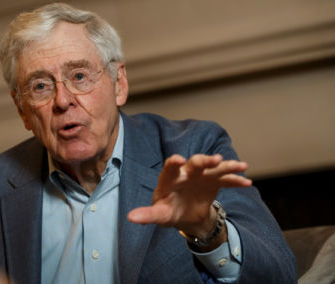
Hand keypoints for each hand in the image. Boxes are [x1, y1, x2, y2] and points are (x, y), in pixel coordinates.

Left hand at [127, 154, 251, 241]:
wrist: (186, 214)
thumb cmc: (168, 210)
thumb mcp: (159, 214)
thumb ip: (147, 215)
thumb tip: (130, 218)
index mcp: (169, 179)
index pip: (170, 168)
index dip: (174, 164)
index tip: (178, 160)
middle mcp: (186, 173)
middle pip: (195, 163)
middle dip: (205, 160)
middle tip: (215, 159)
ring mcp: (201, 175)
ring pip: (215, 167)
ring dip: (227, 166)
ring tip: (241, 166)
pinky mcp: (214, 181)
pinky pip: (226, 179)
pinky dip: (236, 180)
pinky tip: (247, 182)